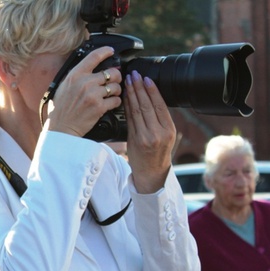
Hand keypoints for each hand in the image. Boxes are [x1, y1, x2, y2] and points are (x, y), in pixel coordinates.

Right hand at [48, 46, 122, 137]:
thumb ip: (76, 77)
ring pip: (116, 86)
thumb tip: (89, 69)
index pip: (94, 56)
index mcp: (75, 75)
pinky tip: (109, 104)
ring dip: (116, 91)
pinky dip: (115, 102)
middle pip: (111, 72)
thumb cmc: (60, 110)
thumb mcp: (63, 87)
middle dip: (115, 77)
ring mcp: (93, 95)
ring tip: (111, 95)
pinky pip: (116, 100)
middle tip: (113, 81)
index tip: (110, 51)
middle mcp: (85, 82)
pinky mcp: (99, 107)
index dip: (106, 51)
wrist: (61, 128)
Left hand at [124, 70, 175, 192]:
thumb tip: (150, 99)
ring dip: (131, 95)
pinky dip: (127, 108)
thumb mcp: (165, 136)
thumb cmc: (156, 154)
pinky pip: (130, 120)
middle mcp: (159, 133)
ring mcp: (146, 137)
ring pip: (137, 111)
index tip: (146, 79)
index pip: (160, 105)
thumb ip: (159, 120)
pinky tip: (124, 99)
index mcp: (169, 129)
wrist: (151, 174)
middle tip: (133, 75)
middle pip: (148, 106)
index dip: (152, 91)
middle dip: (139, 89)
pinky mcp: (135, 141)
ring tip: (127, 82)